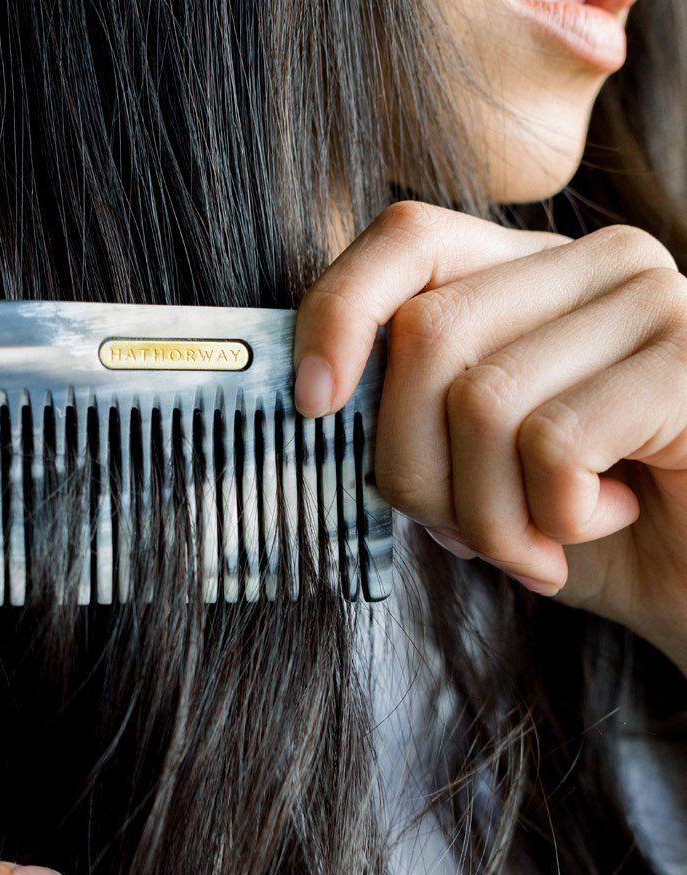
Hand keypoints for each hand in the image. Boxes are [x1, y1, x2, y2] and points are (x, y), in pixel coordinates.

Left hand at [294, 201, 686, 675]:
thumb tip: (320, 400)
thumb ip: (419, 426)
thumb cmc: (607, 539)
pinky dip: (556, 519)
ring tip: (541, 548)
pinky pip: (555, 441)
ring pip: (481, 400)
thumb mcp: (487, 478)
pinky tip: (604, 524)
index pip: (409, 238)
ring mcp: (654, 301)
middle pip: (425, 336)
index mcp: (540, 276)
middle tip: (468, 536)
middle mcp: (601, 264)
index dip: (339, 311)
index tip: (310, 404)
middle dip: (418, 471)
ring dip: (490, 517)